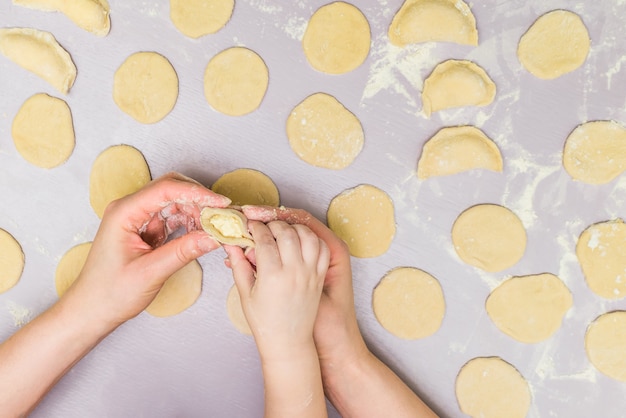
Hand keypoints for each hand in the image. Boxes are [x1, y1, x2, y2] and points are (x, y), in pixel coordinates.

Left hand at [65, 172, 230, 330]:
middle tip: (222, 214)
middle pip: (171, 188)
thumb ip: (183, 252)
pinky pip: (171, 217)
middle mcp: (129, 209)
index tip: (221, 204)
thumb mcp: (151, 273)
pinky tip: (201, 233)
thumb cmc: (110, 293)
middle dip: (199, 199)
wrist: (91, 310)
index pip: (166, 189)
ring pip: (173, 201)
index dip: (198, 194)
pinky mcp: (144, 229)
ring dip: (195, 211)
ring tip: (214, 226)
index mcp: (124, 213)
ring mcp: (137, 218)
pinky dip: (188, 222)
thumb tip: (213, 236)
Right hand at [225, 221, 328, 356]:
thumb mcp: (246, 294)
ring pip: (308, 236)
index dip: (255, 228)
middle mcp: (295, 272)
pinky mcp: (320, 277)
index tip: (250, 226)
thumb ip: (239, 265)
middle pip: (287, 232)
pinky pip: (322, 248)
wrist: (289, 342)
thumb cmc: (265, 322)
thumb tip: (230, 243)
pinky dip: (313, 239)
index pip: (264, 239)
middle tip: (265, 227)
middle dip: (273, 224)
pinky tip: (301, 240)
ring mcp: (311, 274)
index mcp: (273, 276)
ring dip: (295, 227)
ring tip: (283, 231)